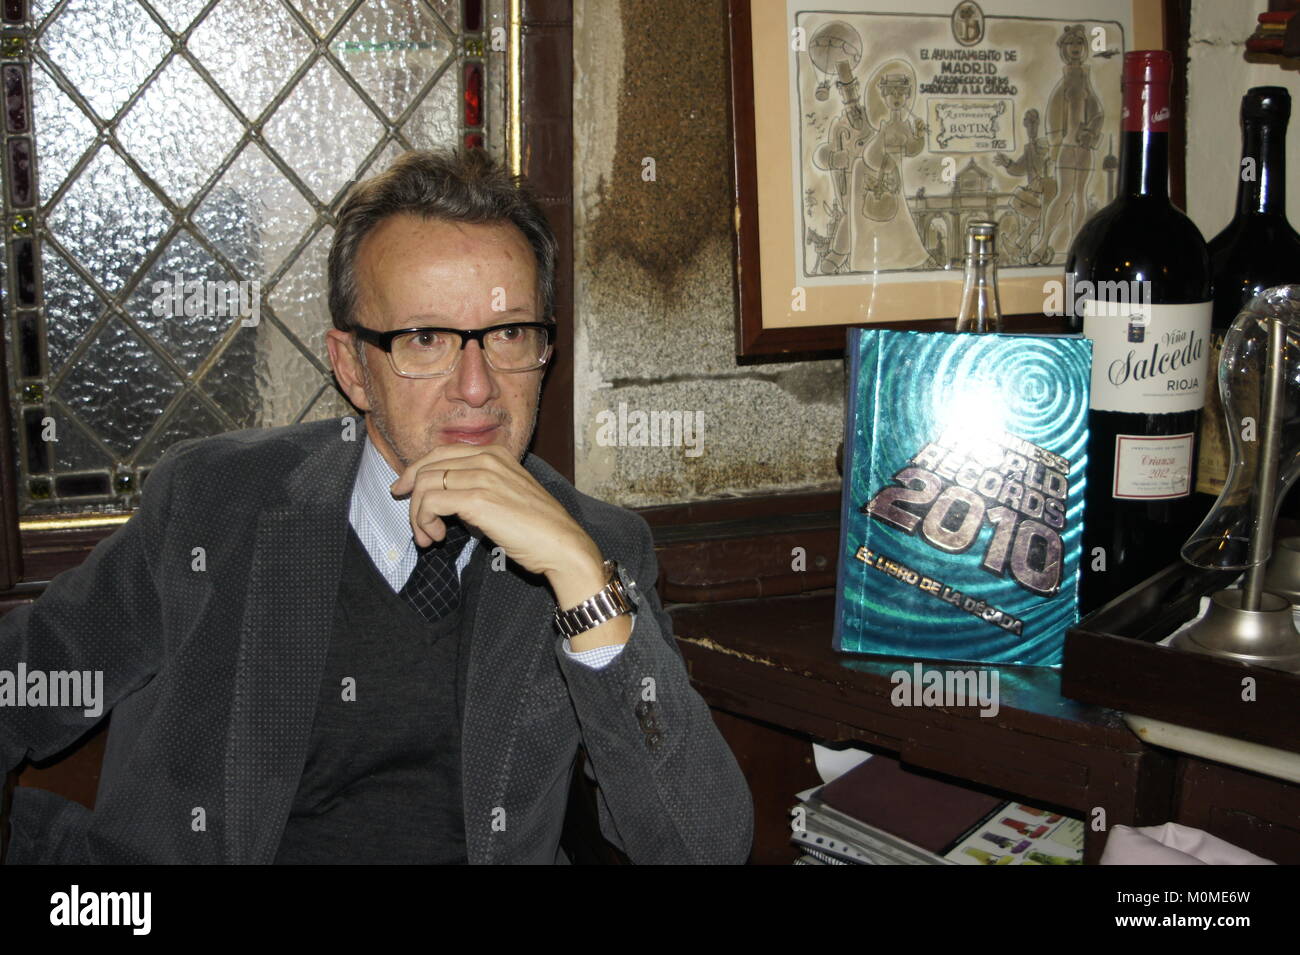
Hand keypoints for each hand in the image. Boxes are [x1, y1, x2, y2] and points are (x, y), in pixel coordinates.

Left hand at [389, 444, 609, 613]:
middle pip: (427, 465)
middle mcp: (487, 458)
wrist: (563, 545)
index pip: (440, 453)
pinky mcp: (477, 499)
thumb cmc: (537, 529)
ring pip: (424, 485)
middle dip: (411, 494)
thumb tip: (446, 498)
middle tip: (413, 522)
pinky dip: (425, 521)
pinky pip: (430, 502)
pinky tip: (438, 537)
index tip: (405, 493)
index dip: (415, 472)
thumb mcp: (506, 496)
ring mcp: (483, 476)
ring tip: (429, 538)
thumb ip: (479, 488)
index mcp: (495, 453)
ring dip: (418, 515)